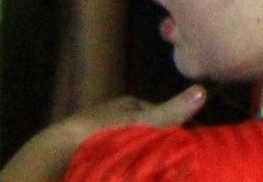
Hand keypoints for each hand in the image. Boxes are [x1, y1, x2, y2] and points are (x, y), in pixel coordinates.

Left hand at [0, 84, 207, 181]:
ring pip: (131, 149)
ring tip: (153, 173)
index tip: (184, 148)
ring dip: (141, 161)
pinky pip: (117, 163)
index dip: (173, 131)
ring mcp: (103, 138)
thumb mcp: (141, 122)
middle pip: (146, 133)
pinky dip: (126, 170)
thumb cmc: (102, 133)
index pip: (159, 116)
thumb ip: (171, 111)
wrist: (60, 155)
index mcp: (128, 105)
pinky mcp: (92, 157)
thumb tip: (202, 90)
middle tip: (170, 166)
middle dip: (157, 147)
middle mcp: (116, 119)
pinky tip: (132, 176)